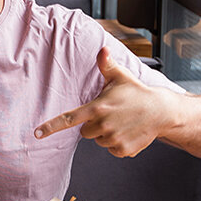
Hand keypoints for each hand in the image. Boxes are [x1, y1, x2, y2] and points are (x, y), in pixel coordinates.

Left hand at [34, 47, 173, 157]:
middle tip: (111, 115)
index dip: (52, 126)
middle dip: (95, 125)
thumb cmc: (138, 92)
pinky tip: (130, 132)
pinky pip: (112, 150)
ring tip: (123, 122)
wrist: (162, 112)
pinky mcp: (123, 150)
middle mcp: (103, 125)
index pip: (69, 119)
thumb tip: (102, 50)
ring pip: (100, 141)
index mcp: (98, 108)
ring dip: (107, 134)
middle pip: (86, 132)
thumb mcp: (121, 77)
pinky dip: (119, 144)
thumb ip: (106, 65)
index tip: (37, 134)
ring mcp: (113, 139)